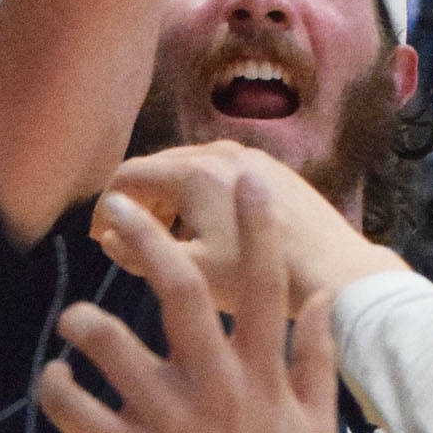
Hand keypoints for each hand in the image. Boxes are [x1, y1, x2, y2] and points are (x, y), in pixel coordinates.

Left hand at [38, 176, 341, 432]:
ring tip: (75, 319)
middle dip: (146, 240)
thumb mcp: (317, 423)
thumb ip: (318, 360)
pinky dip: (59, 392)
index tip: (244, 180)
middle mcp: (212, 386)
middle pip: (176, 293)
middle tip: (117, 208)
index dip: (257, 229)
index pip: (262, 287)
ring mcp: (167, 421)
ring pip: (112, 347)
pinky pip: (79, 414)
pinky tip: (56, 383)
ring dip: (85, 322)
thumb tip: (322, 304)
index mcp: (259, 373)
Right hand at [95, 142, 402, 307]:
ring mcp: (249, 156)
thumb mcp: (188, 272)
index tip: (100, 237)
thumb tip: (108, 234)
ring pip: (190, 167)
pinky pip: (221, 172)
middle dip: (138, 201)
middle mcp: (217, 152)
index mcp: (191, 173)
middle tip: (129, 241)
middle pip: (157, 166)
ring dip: (169, 198)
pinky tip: (212, 230)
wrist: (332, 272)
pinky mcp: (274, 168)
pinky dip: (202, 194)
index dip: (104, 206)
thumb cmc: (254, 280)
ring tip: (171, 238)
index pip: (127, 175)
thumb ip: (137, 251)